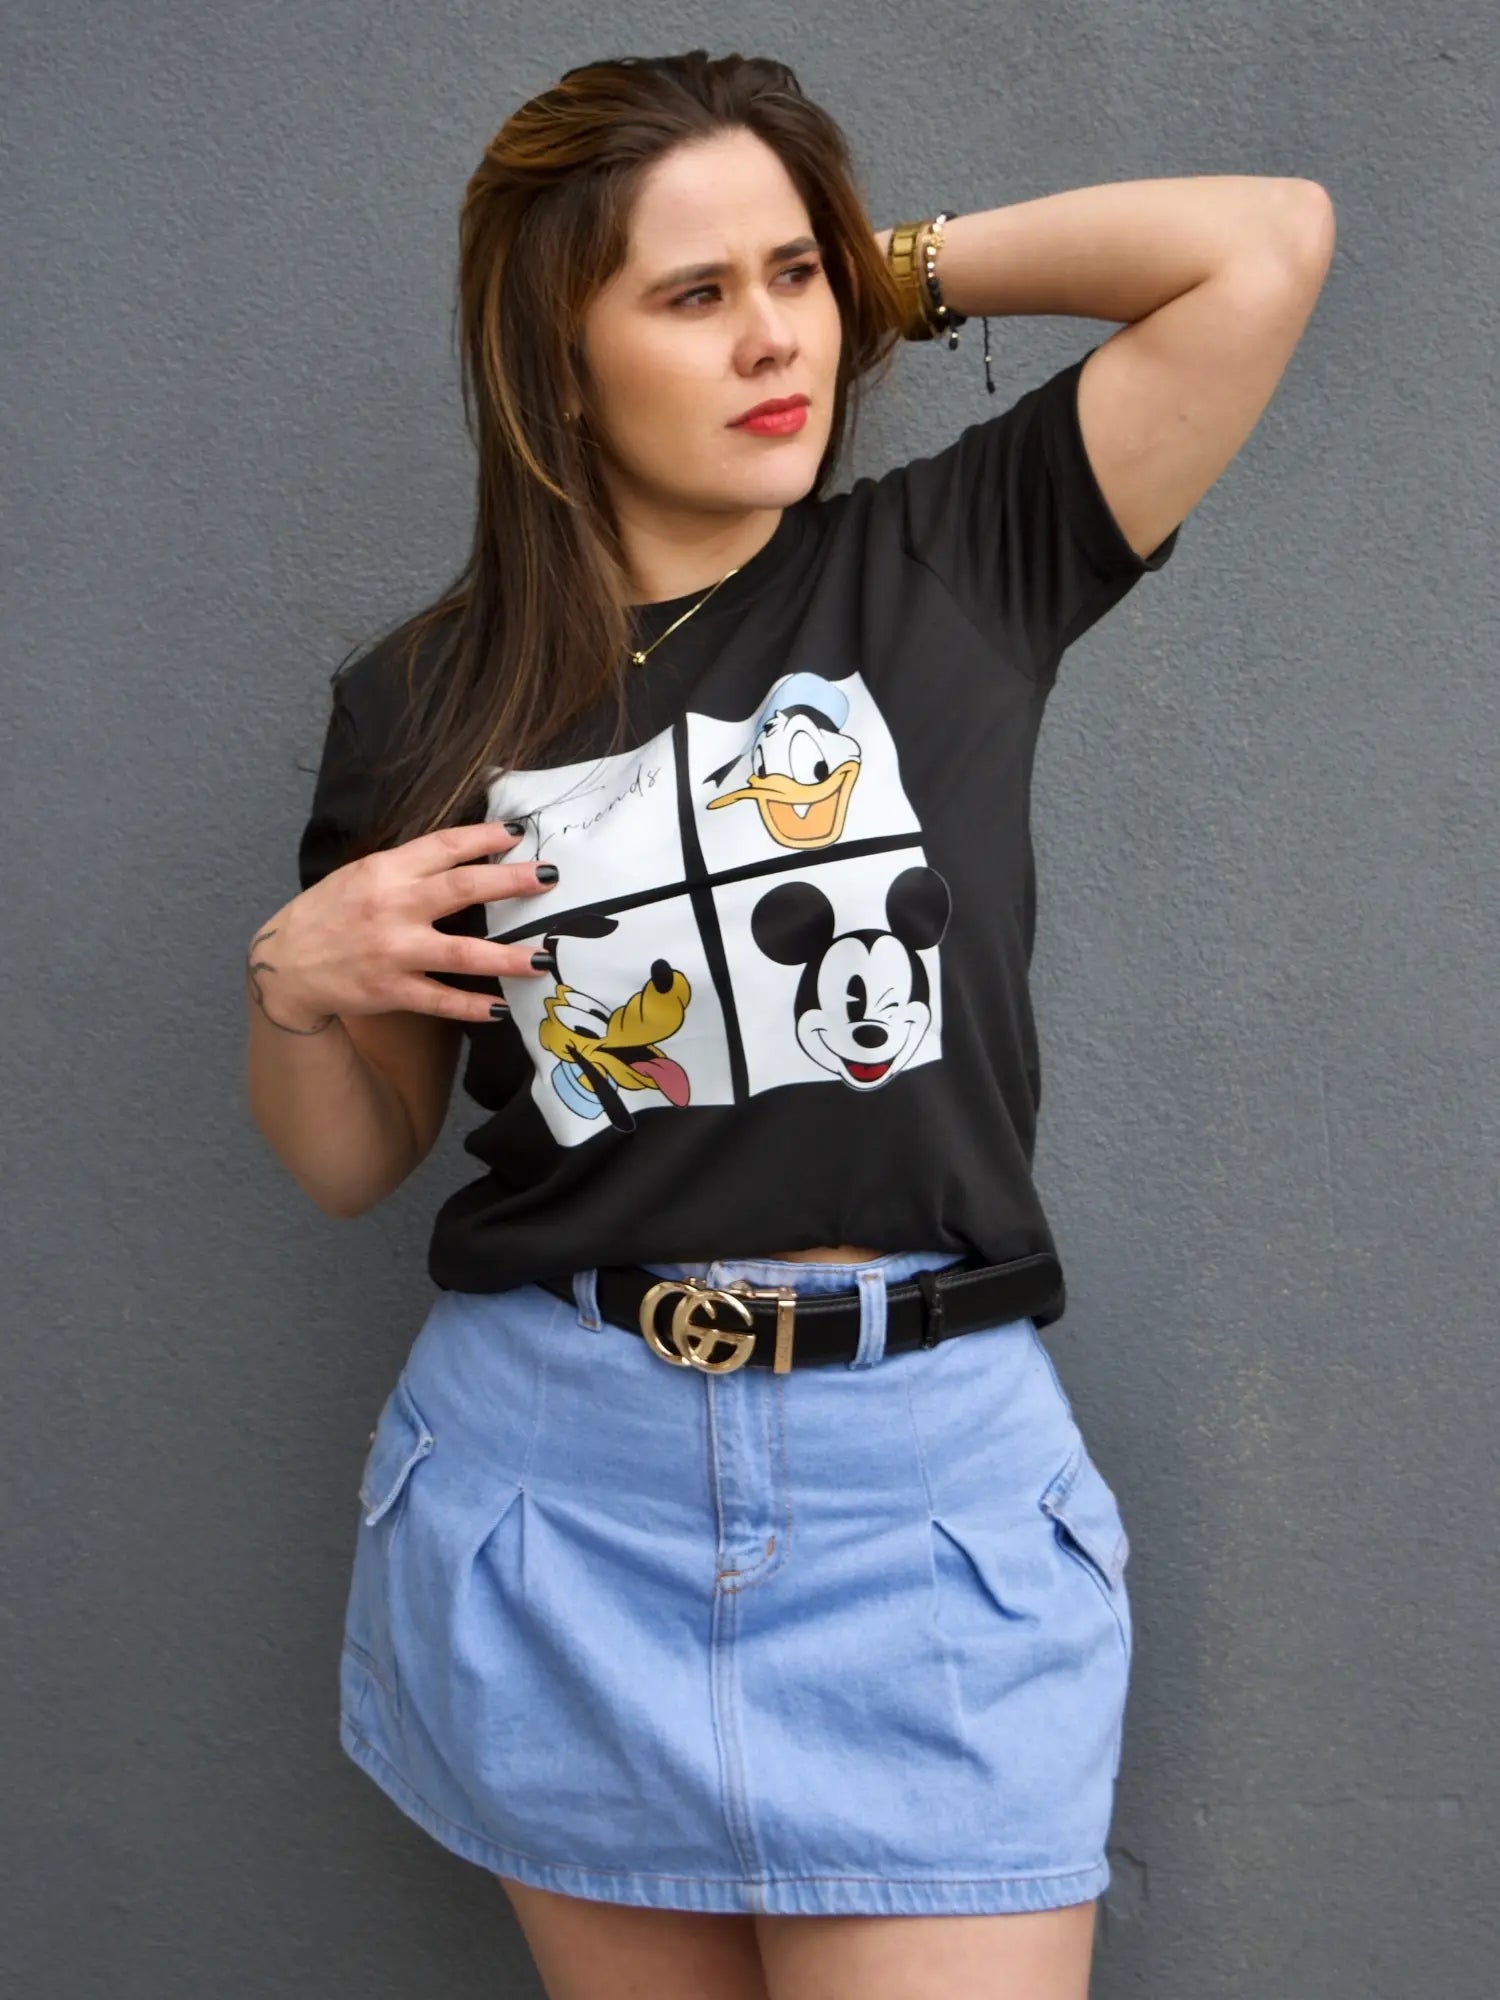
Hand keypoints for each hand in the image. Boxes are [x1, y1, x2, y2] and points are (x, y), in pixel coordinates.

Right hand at [246, 821, 559, 1029]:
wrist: (286, 962)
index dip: (483, 837)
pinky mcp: (392, 990)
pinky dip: (471, 1007)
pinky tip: (501, 1008)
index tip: (518, 833)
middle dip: (510, 883)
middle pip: (462, 890)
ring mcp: (394, 952)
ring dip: (506, 956)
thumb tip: (467, 854)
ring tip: (541, 958)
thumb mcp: (363, 874)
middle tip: (549, 878)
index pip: (443, 847)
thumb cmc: (331, 911)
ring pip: (460, 954)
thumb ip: (410, 866)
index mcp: (386, 871)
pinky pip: (440, 1001)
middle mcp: (393, 908)